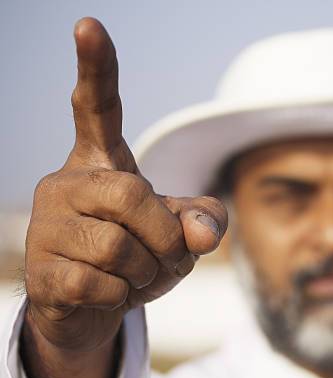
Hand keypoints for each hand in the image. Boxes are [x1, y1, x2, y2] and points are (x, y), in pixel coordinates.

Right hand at [24, 17, 227, 353]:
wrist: (96, 305)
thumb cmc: (141, 256)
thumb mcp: (183, 233)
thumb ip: (205, 220)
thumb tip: (202, 231)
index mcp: (103, 165)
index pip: (97, 108)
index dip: (97, 69)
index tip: (89, 26)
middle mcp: (67, 184)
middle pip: (132, 196)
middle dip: (166, 237)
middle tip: (168, 256)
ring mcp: (46, 225)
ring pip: (118, 248)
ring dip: (147, 273)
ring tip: (135, 276)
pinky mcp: (39, 270)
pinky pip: (99, 284)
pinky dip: (122, 296)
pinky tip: (108, 292)